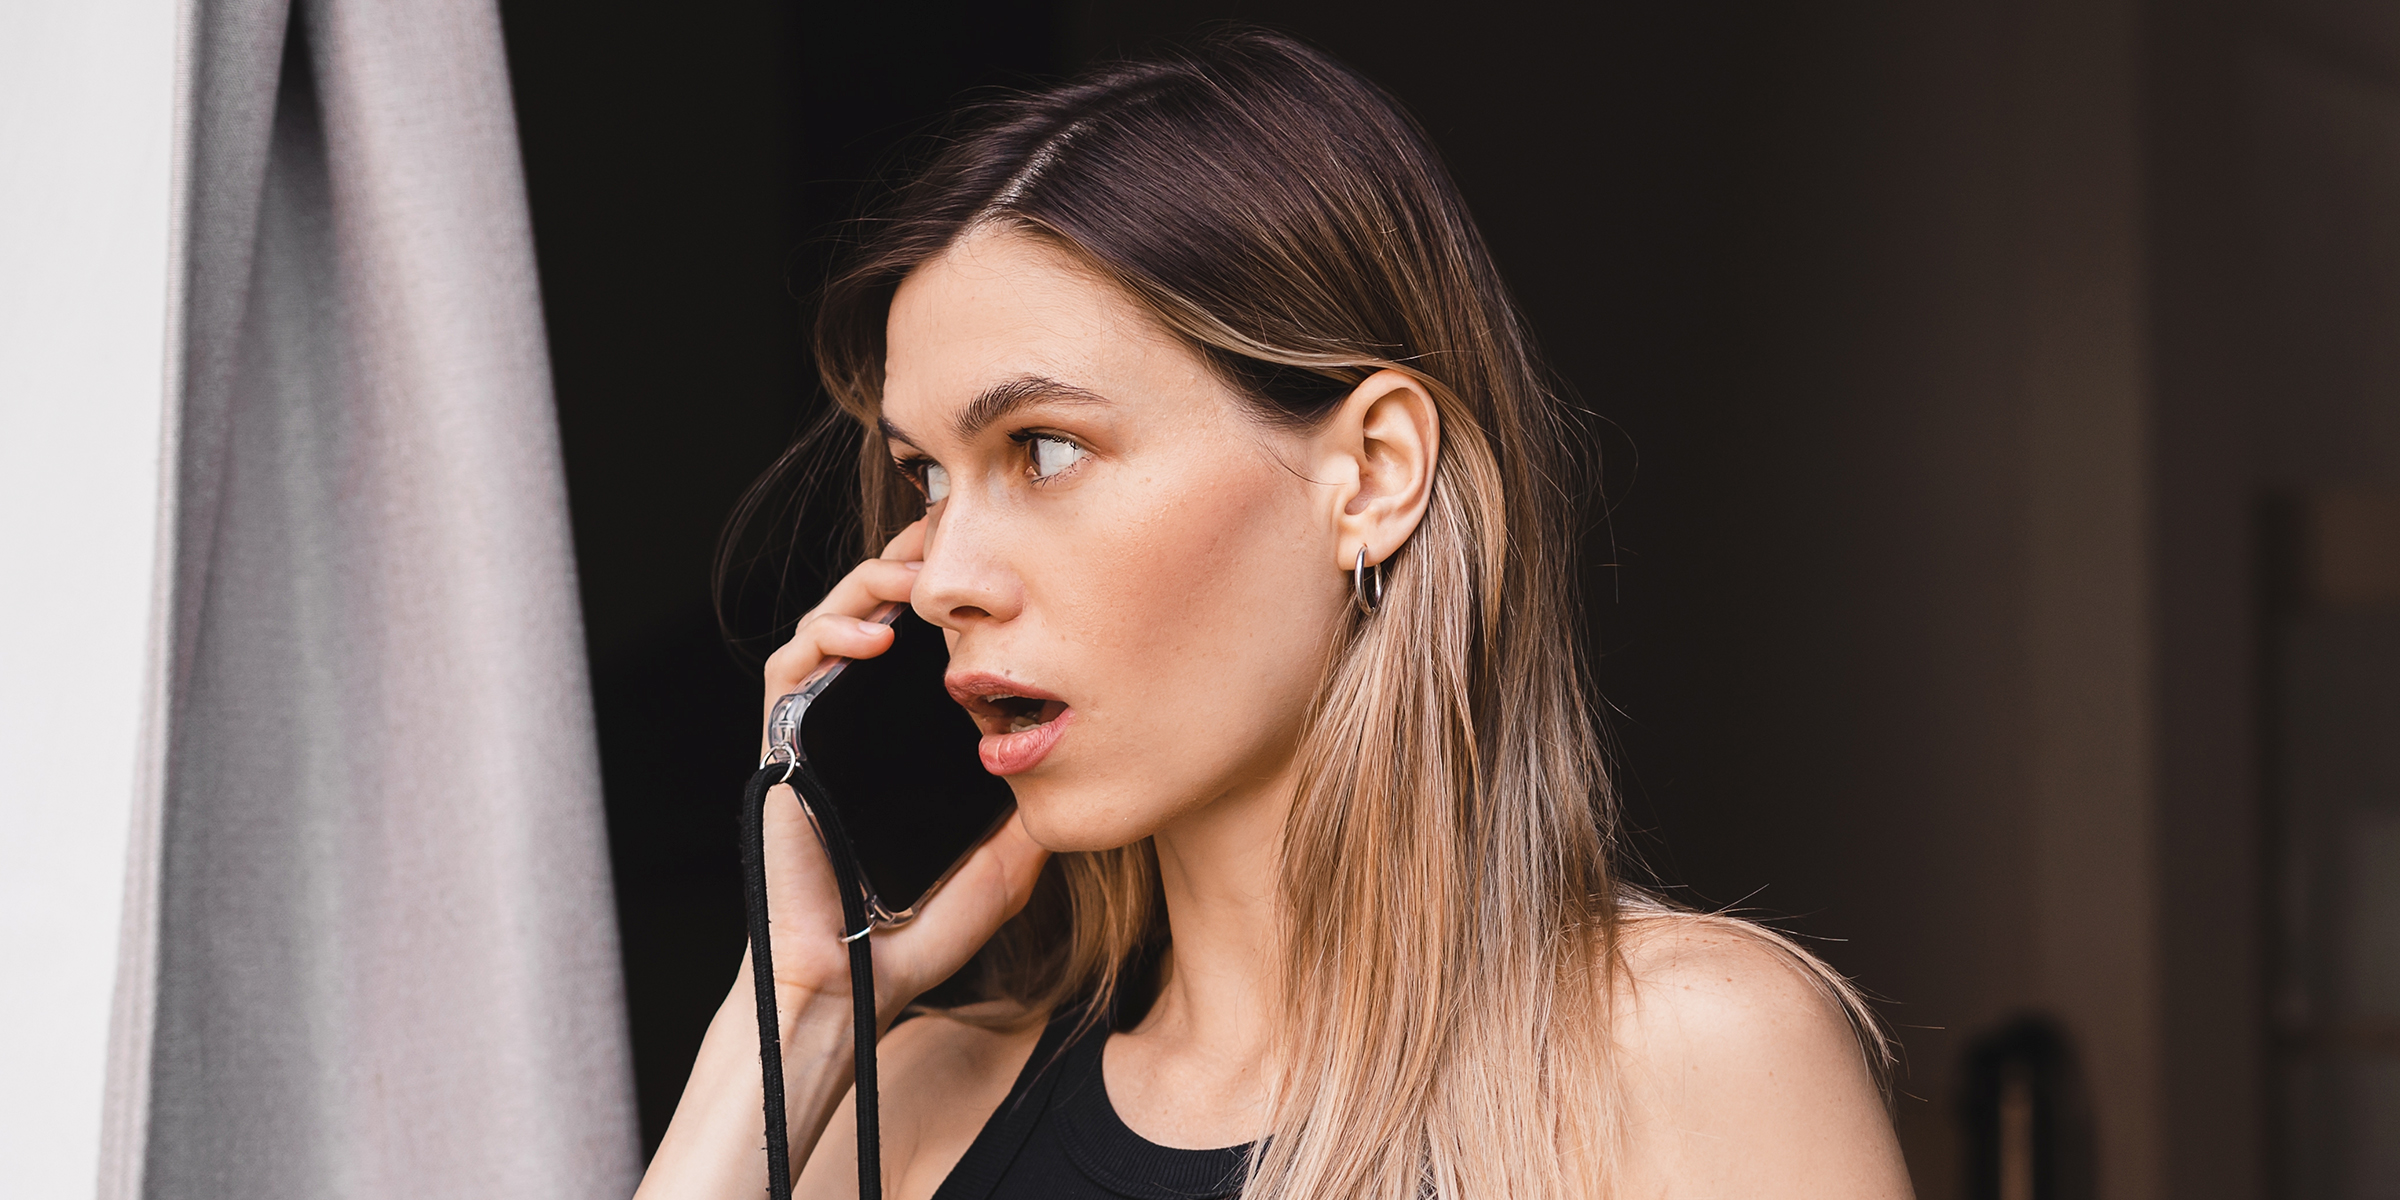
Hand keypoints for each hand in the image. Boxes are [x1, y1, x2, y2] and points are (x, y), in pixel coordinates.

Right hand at [753, 519, 1049, 1024]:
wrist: (850, 984)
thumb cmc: (917, 934)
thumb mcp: (1007, 863)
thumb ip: (1038, 813)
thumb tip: (1093, 766)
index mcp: (907, 737)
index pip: (929, 641)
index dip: (957, 595)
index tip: (1003, 561)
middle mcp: (860, 721)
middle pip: (879, 612)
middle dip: (914, 564)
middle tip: (955, 533)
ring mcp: (817, 728)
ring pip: (834, 619)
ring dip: (872, 584)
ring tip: (918, 575)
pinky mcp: (779, 744)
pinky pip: (790, 665)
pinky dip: (828, 634)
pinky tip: (873, 635)